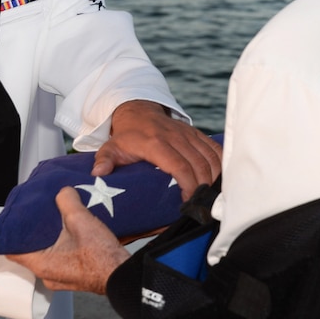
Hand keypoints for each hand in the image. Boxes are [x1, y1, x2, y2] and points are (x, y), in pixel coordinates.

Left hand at [8, 187, 129, 293]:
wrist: (123, 275)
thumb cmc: (101, 258)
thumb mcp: (80, 220)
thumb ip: (67, 201)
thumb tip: (63, 191)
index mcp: (42, 264)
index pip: (12, 250)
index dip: (10, 233)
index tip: (13, 218)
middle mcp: (47, 274)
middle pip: (28, 250)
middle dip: (31, 231)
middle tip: (35, 213)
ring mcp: (60, 277)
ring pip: (45, 254)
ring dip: (47, 237)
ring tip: (52, 218)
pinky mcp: (73, 276)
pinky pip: (58, 259)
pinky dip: (59, 244)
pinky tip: (67, 230)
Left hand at [93, 100, 221, 200]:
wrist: (138, 112)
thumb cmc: (126, 136)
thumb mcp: (110, 147)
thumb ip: (105, 160)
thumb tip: (98, 174)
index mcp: (156, 143)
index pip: (179, 166)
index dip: (188, 186)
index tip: (188, 203)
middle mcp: (176, 137)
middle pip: (199, 165)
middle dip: (203, 188)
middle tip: (201, 206)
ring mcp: (188, 134)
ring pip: (210, 158)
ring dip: (214, 179)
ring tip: (210, 198)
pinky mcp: (196, 134)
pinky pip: (215, 149)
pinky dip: (221, 165)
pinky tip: (219, 181)